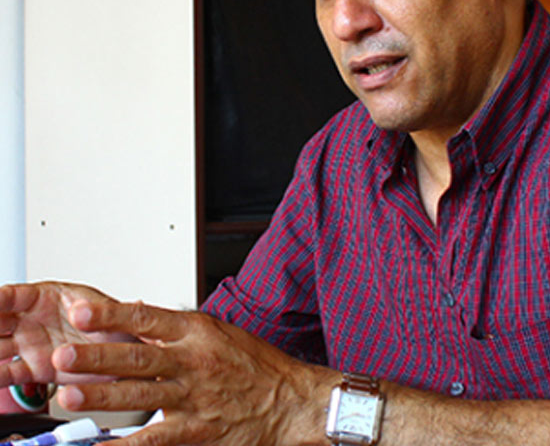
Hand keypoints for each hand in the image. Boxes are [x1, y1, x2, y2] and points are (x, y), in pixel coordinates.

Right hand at [0, 282, 131, 385]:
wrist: (127, 355)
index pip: (15, 296)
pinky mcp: (34, 369)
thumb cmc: (118, 323)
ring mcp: (31, 345)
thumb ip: (97, 310)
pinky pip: (6, 374)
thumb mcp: (111, 310)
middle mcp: (33, 320)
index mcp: (48, 297)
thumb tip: (82, 310)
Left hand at [50, 299, 333, 445]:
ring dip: (103, 396)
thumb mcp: (221, 332)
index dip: (112, 315)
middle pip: (138, 359)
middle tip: (62, 354)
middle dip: (97, 357)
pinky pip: (154, 440)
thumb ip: (177, 327)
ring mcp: (194, 399)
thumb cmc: (257, 365)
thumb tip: (137, 312)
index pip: (148, 319)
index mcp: (199, 333)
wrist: (292, 401)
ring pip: (140, 397)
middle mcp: (194, 363)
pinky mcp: (196, 431)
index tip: (81, 311)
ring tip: (70, 395)